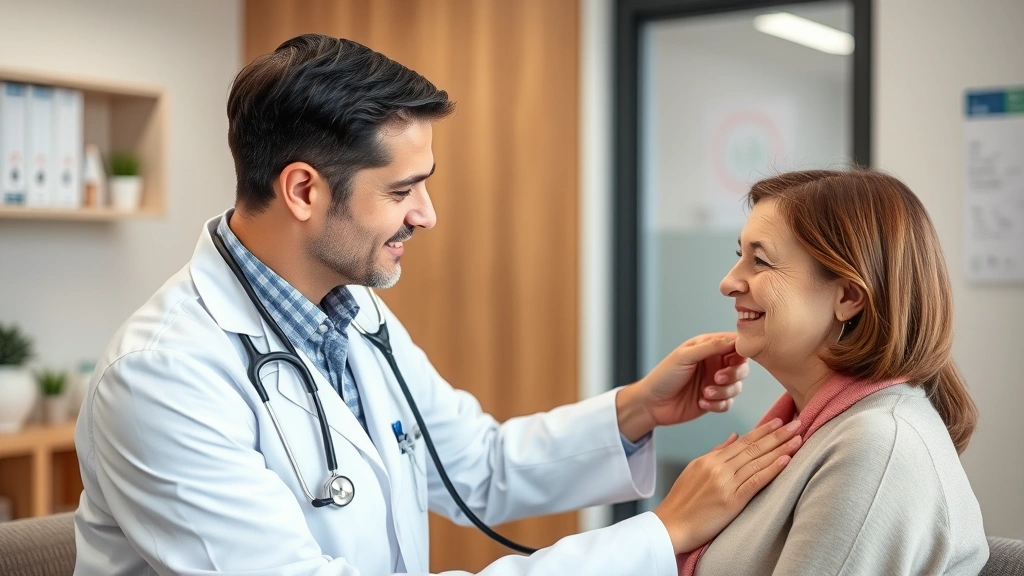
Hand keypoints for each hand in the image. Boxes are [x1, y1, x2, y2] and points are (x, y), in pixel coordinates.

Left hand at [616, 334, 747, 441]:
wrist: (651, 403)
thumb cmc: (664, 375)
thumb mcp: (685, 356)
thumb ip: (710, 346)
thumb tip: (734, 339)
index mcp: (708, 348)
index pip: (735, 344)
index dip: (741, 349)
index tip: (737, 357)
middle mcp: (715, 364)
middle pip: (741, 367)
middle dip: (734, 373)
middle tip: (718, 378)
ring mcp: (715, 383)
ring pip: (737, 387)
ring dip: (724, 391)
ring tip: (705, 393)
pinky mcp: (714, 401)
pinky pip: (728, 403)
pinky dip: (718, 404)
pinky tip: (701, 402)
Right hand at [653, 418, 802, 553]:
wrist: (670, 525)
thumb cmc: (681, 502)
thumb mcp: (694, 470)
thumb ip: (716, 453)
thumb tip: (733, 436)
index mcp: (710, 459)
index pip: (742, 441)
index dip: (763, 430)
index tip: (779, 422)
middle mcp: (718, 467)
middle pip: (753, 447)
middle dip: (778, 434)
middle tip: (797, 423)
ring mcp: (725, 483)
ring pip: (757, 461)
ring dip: (781, 449)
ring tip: (798, 438)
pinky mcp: (732, 501)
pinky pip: (756, 481)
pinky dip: (772, 469)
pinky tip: (786, 460)